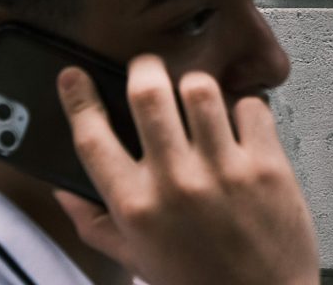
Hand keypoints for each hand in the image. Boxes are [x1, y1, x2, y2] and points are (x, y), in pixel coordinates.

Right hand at [54, 55, 320, 284]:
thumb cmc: (198, 282)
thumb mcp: (136, 258)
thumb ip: (95, 223)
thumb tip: (65, 191)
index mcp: (136, 207)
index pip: (92, 137)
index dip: (77, 99)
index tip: (75, 78)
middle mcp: (176, 184)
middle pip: (147, 93)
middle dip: (143, 69)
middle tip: (147, 70)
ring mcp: (224, 172)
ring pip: (201, 89)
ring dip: (196, 87)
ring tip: (197, 100)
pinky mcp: (267, 166)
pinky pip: (251, 107)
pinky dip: (244, 109)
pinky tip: (238, 127)